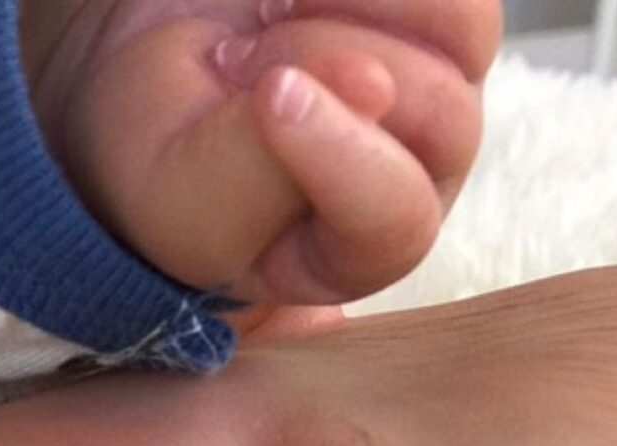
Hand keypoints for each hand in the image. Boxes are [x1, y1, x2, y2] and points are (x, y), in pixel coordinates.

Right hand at [24, 0, 501, 302]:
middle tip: (238, 64)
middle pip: (442, 111)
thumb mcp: (183, 197)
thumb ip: (261, 168)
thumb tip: (371, 83)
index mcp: (360, 250)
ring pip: (462, 22)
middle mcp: (421, 174)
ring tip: (274, 16)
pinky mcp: (435, 14)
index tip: (266, 96)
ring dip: (350, 0)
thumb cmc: (168, 159)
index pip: (397, 221)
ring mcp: (442, 83)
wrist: (154, 75)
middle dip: (321, 61)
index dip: (343, 155)